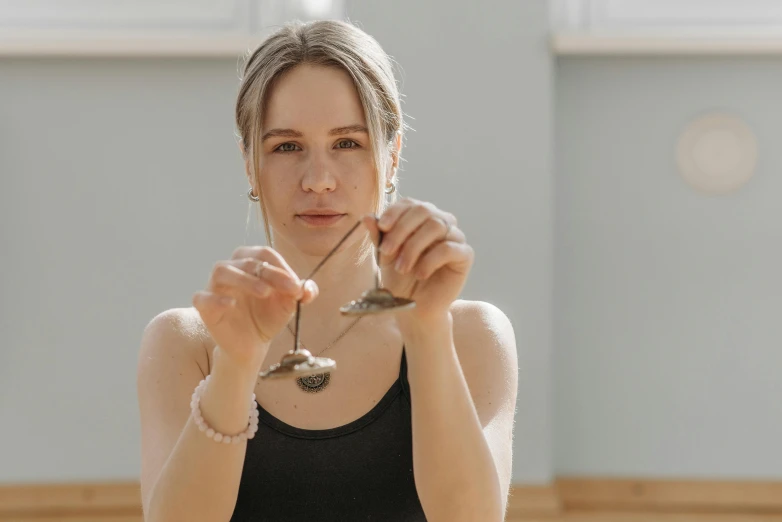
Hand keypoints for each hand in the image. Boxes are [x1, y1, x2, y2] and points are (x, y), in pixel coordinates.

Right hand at [192, 246, 318, 368]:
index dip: (282, 266)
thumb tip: (308, 289)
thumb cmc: (268, 317)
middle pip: (246, 259)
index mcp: (250, 262)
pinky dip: (216, 299)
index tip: (297, 285)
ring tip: (265, 292)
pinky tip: (232, 304)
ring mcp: (214, 287)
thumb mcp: (289, 304)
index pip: (264, 254)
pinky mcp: (205, 307)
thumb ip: (301, 293)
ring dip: (245, 279)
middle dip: (270, 272)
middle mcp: (231, 269)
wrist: (253, 345)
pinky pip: (202, 298)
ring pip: (222, 270)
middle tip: (289, 287)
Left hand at [362, 198, 473, 319]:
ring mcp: (455, 237)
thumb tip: (367, 217)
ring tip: (402, 268)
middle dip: (401, 229)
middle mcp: (441, 222)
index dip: (395, 212)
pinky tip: (420, 274)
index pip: (411, 203)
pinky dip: (430, 260)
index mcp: (421, 218)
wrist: (414, 307)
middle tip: (386, 251)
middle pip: (424, 210)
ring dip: (413, 247)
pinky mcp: (465, 255)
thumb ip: (378, 236)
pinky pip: (449, 248)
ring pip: (436, 226)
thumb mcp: (384, 256)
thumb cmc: (400, 279)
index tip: (381, 227)